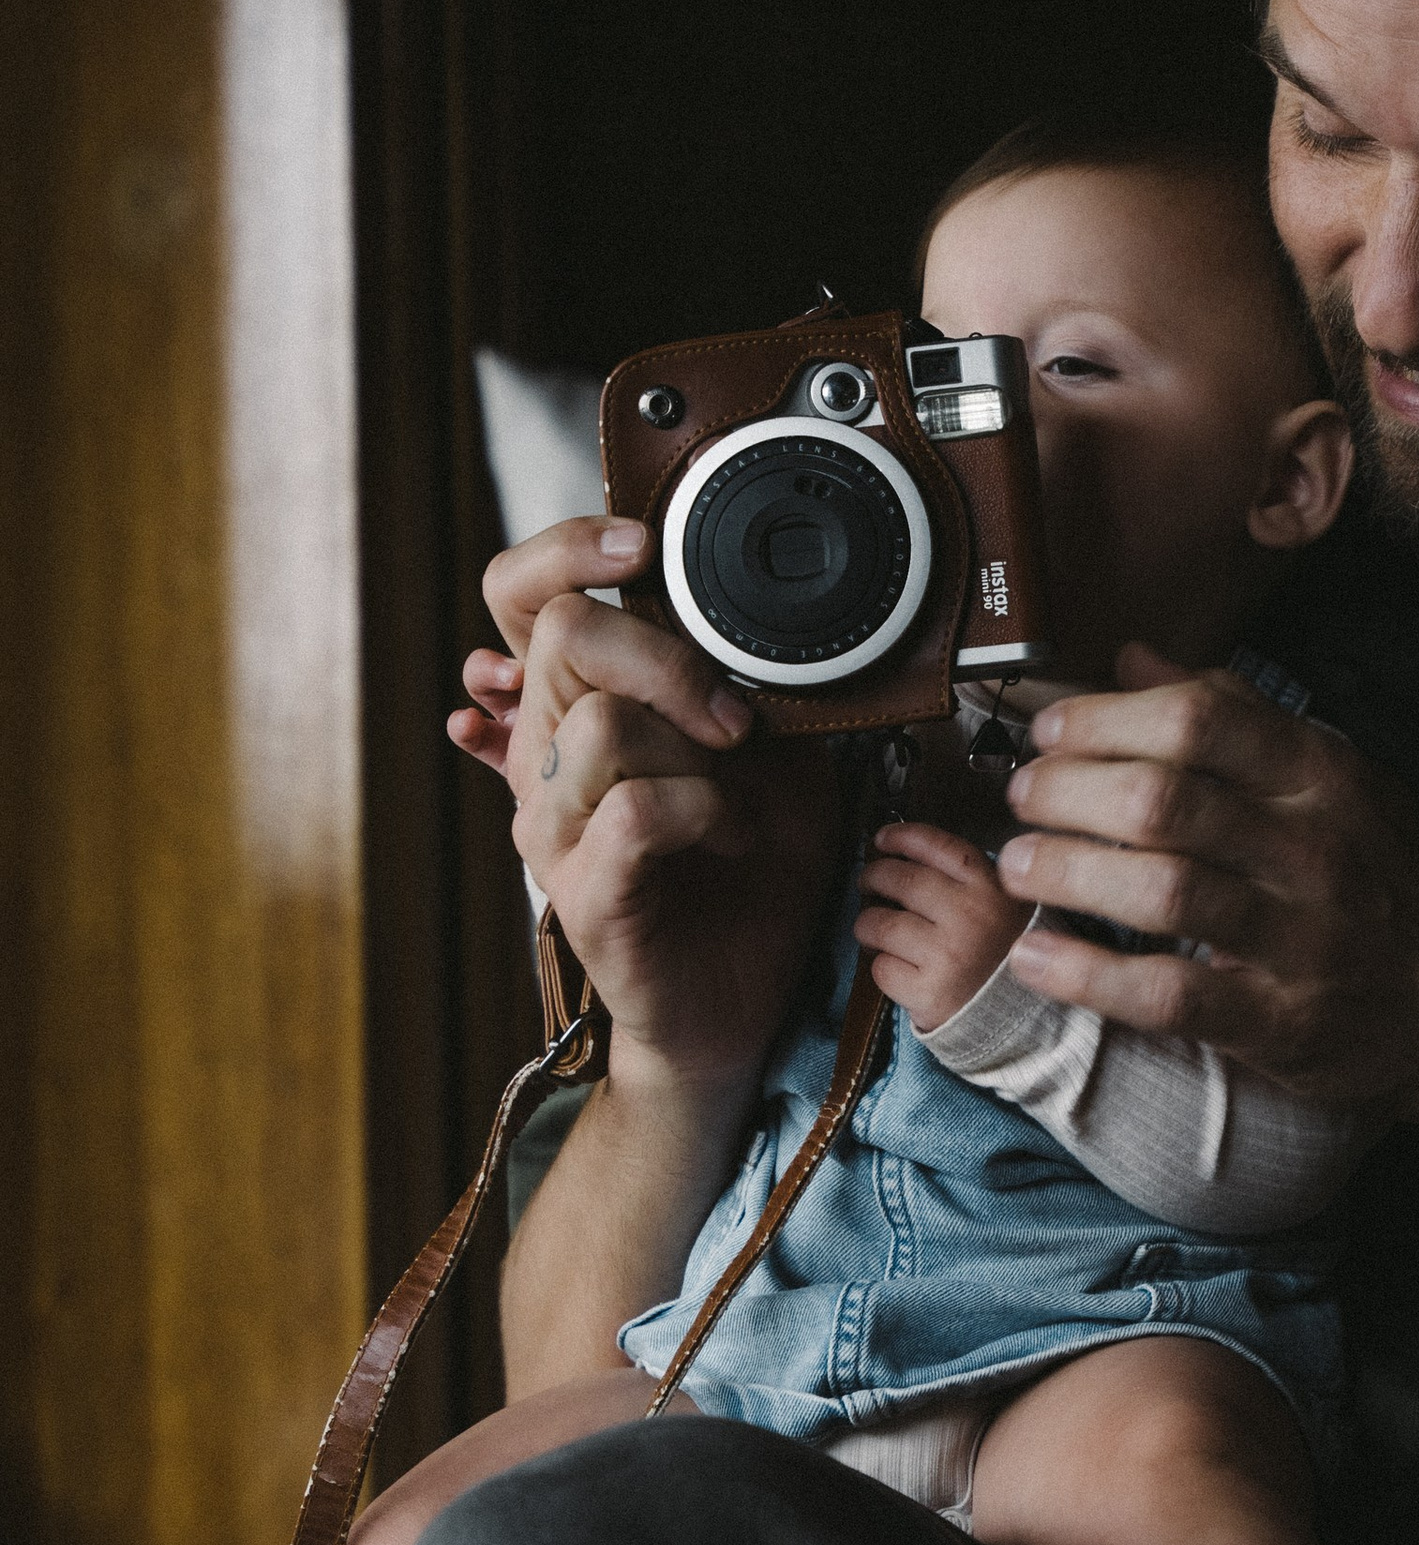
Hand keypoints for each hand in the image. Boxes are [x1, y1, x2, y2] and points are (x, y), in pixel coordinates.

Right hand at [454, 517, 842, 1091]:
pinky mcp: (581, 891)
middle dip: (667, 657)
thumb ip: (750, 678)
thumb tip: (762, 610)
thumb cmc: (751, 871)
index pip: (517, 595)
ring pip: (599, 725)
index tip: (640, 548)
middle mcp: (544, 757)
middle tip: (733, 719)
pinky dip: (704, 811)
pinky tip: (729, 833)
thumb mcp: (774, 747)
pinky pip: (633, 811)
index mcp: (575, 707)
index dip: (565, 550)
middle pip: (560, 637)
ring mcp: (552, 826)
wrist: (743, 997)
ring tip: (734, 794)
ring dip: (694, 751)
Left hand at [854, 823, 1027, 1029]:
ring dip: (867, 925)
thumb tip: (904, 857)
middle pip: (900, 880)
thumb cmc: (1004, 956)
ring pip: (880, 924)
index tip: (882, 839)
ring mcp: (949, 954)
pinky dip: (882, 966)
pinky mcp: (930, 992)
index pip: (937, 846)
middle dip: (873, 878)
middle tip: (868, 884)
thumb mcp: (1007, 906)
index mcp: (991, 888)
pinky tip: (897, 968)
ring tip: (873, 931)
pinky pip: (882, 967)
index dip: (902, 837)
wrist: (1025, 1020)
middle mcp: (971, 916)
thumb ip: (968, 880)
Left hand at [990, 649, 1418, 1115]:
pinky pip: (1171, 996)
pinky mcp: (1282, 1021)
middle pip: (1164, 802)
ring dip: (1068, 872)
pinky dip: (1091, 976)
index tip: (1051, 732)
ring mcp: (1301, 940)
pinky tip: (1039, 957)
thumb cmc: (1388, 881)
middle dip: (1068, 793)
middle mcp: (1315, 850)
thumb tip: (1133, 657)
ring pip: (1163, 892)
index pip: (1199, 722)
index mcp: (1323, 777)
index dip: (1105, 721)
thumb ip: (1235, 715)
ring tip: (1017, 865)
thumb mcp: (1336, 779)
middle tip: (1021, 798)